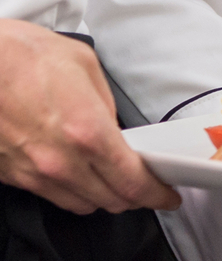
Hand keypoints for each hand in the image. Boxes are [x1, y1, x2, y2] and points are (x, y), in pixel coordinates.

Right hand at [0, 19, 180, 213]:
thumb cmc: (23, 56)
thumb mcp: (85, 68)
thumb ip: (107, 107)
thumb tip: (116, 129)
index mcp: (88, 134)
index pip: (134, 184)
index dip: (157, 195)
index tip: (167, 196)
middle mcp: (60, 162)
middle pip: (111, 201)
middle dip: (135, 197)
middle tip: (145, 186)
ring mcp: (32, 172)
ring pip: (80, 204)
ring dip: (102, 197)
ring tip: (111, 180)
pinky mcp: (9, 174)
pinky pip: (49, 195)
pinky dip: (69, 190)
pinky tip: (75, 172)